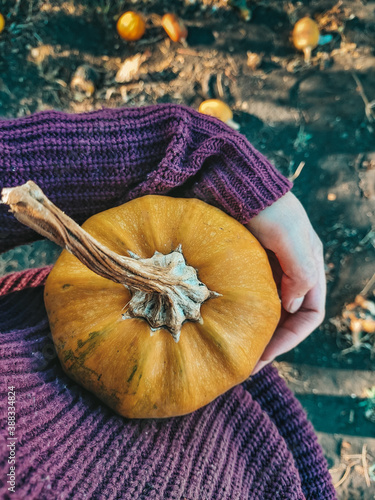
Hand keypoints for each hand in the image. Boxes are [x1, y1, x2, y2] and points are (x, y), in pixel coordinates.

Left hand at [246, 192, 325, 373]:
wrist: (235, 182)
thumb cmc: (265, 206)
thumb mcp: (290, 235)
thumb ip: (302, 271)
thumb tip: (292, 306)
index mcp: (308, 266)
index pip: (310, 314)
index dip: (291, 339)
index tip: (264, 356)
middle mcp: (289, 271)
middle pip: (286, 317)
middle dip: (269, 342)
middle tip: (243, 363)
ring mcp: (264, 269)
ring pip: (264, 310)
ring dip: (252, 331)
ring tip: (230, 350)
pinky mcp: (242, 265)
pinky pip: (244, 297)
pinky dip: (236, 313)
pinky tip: (219, 324)